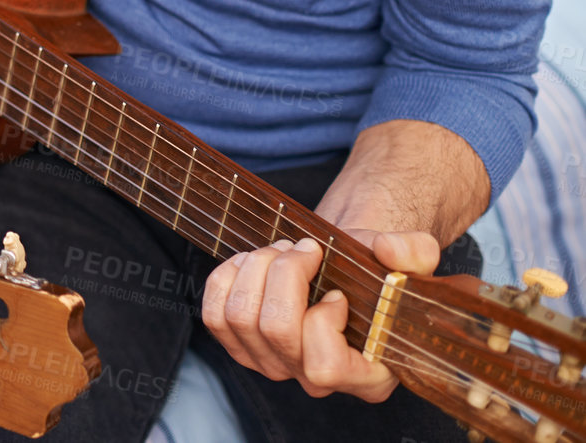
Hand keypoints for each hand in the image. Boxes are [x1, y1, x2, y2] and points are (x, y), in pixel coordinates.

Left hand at [201, 228, 440, 399]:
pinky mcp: (242, 346)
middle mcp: (316, 380)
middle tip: (303, 248)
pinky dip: (227, 279)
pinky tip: (252, 262)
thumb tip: (389, 251)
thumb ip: (414, 251)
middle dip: (284, 274)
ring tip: (281, 250)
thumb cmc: (379, 269)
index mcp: (368, 376)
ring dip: (256, 270)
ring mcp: (275, 366)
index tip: (337, 290)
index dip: (322, 320)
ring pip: (239, 318)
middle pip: (275, 331)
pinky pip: (214, 317)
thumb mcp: (412, 257)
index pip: (323, 367)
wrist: (346, 264)